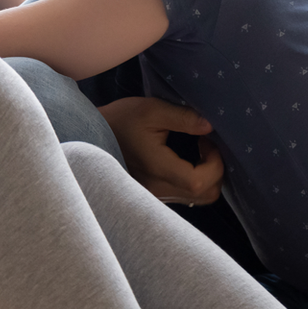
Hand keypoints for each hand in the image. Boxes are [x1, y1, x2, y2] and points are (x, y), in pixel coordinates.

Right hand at [99, 97, 223, 205]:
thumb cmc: (121, 120)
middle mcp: (157, 188)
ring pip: (197, 198)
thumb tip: (210, 126)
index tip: (206, 140)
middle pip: (205, 194)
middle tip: (205, 144)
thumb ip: (183, 118)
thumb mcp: (152, 110)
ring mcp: (155, 194)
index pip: (199, 181)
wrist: (92, 135)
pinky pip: (184, 195)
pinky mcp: (154, 194)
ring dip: (206, 176)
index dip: (214, 163)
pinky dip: (194, 181)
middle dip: (215, 170)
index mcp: (157, 168)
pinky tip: (185, 160)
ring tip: (196, 152)